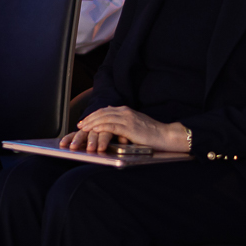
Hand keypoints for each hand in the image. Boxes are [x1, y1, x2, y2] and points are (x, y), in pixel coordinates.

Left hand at [61, 106, 183, 153]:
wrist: (165, 135)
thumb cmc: (151, 133)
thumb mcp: (135, 124)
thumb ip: (123, 121)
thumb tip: (111, 117)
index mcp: (126, 111)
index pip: (105, 110)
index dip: (93, 115)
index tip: (84, 121)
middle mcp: (125, 112)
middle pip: (102, 113)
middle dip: (89, 119)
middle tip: (79, 125)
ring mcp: (127, 119)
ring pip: (104, 118)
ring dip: (91, 123)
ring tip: (82, 129)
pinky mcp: (129, 127)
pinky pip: (110, 126)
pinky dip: (100, 128)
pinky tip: (93, 131)